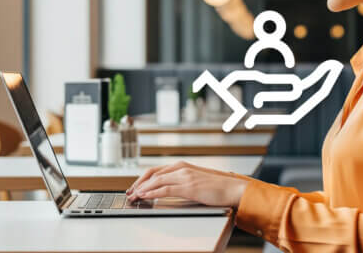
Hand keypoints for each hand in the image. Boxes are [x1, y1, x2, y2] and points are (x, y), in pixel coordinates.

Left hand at [126, 161, 247, 207]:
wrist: (233, 188)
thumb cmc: (217, 186)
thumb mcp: (196, 180)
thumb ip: (182, 181)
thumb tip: (168, 188)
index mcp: (182, 165)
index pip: (156, 170)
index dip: (142, 179)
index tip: (134, 187)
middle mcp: (181, 168)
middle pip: (152, 174)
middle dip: (138, 184)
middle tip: (130, 193)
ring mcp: (185, 176)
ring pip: (156, 180)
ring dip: (142, 189)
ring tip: (134, 197)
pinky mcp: (188, 187)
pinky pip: (165, 189)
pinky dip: (152, 192)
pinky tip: (145, 196)